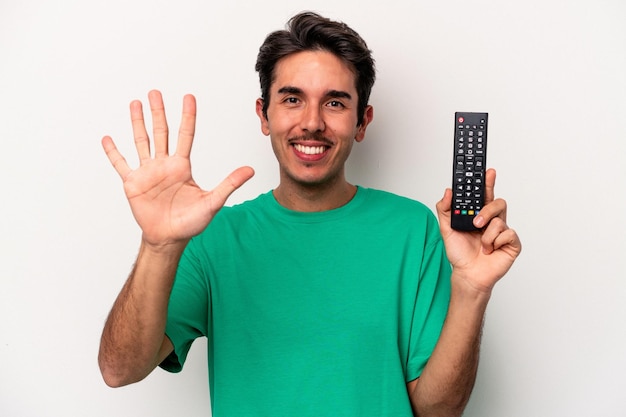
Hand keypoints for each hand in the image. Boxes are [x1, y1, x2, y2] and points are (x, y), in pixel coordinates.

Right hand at [102, 90, 254, 247]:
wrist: (169, 238)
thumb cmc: (190, 223)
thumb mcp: (213, 201)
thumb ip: (229, 184)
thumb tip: (250, 170)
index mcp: (182, 166)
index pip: (185, 135)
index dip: (187, 116)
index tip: (189, 97)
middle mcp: (164, 165)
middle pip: (161, 132)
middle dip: (158, 112)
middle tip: (155, 92)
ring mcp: (147, 172)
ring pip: (141, 141)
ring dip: (138, 123)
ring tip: (135, 104)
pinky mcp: (133, 183)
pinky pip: (121, 164)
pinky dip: (114, 152)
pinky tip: (108, 138)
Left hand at [436, 169, 520, 293]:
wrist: (468, 274)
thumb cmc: (460, 253)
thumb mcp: (446, 229)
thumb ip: (444, 209)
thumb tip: (448, 191)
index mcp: (479, 215)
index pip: (484, 194)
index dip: (487, 181)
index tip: (488, 170)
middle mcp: (493, 221)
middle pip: (498, 203)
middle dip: (487, 210)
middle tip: (476, 222)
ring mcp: (503, 231)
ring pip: (499, 221)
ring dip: (486, 235)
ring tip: (481, 245)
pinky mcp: (512, 243)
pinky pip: (507, 234)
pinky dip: (495, 243)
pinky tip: (491, 250)